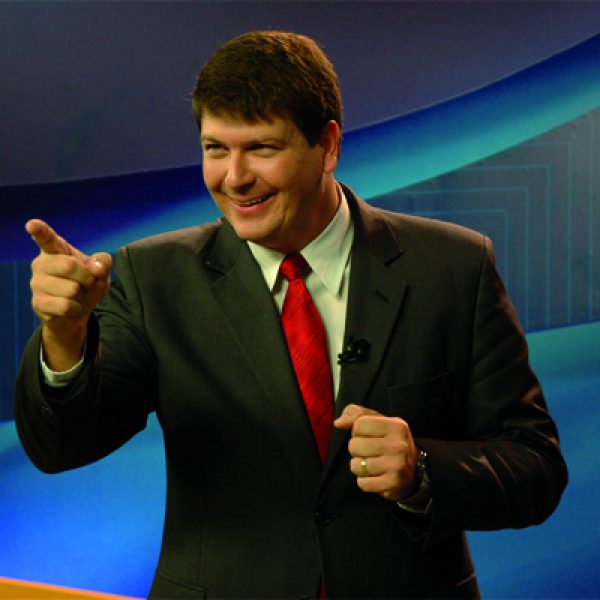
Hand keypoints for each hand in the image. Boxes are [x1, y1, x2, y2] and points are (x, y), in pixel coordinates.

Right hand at [26, 219, 111, 370]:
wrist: (77, 312)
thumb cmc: (86, 284)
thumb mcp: (100, 271)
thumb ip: (102, 262)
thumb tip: (96, 269)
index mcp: (56, 250)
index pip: (46, 238)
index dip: (40, 231)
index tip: (32, 224)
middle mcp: (41, 263)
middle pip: (69, 265)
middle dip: (87, 278)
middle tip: (88, 283)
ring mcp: (37, 284)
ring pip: (71, 289)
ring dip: (82, 296)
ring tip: (76, 296)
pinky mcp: (38, 303)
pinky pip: (66, 306)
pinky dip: (77, 309)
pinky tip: (71, 307)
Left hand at [334, 404, 417, 501]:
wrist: (413, 469)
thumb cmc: (388, 440)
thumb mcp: (377, 421)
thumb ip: (355, 414)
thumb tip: (338, 423)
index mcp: (396, 426)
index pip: (359, 424)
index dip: (358, 431)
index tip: (369, 436)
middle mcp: (398, 445)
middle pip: (354, 445)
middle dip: (356, 450)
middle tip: (369, 452)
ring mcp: (397, 466)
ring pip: (356, 465)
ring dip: (359, 466)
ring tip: (371, 464)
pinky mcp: (393, 484)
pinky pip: (363, 483)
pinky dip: (364, 481)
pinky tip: (375, 477)